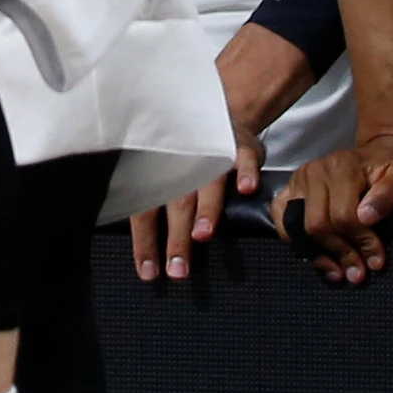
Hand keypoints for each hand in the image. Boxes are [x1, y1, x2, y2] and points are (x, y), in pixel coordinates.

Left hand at [132, 143, 259, 284]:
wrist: (222, 120)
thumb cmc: (189, 159)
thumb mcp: (167, 176)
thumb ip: (157, 208)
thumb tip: (147, 258)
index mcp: (158, 173)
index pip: (146, 210)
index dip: (146, 242)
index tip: (150, 272)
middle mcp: (183, 163)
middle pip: (176, 202)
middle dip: (176, 237)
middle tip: (177, 268)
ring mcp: (214, 152)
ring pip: (208, 180)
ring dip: (205, 207)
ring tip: (202, 233)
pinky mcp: (240, 146)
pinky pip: (244, 158)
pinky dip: (246, 172)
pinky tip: (246, 190)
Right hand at [274, 130, 392, 284]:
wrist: (381, 155)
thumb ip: (392, 191)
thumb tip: (367, 216)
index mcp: (343, 166)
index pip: (344, 216)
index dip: (361, 243)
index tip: (377, 261)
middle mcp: (315, 170)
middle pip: (318, 225)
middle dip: (341, 253)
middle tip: (359, 273)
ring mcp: (299, 180)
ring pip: (298, 228)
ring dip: (319, 255)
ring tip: (340, 272)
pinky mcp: (289, 190)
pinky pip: (281, 221)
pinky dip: (297, 243)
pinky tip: (319, 258)